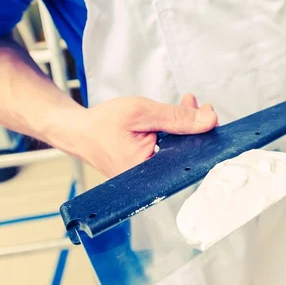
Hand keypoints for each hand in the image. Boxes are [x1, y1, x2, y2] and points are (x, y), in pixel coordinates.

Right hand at [66, 93, 217, 177]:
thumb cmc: (102, 123)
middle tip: (198, 105)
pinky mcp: (145, 168)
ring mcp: (148, 176)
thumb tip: (208, 120)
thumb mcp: (142, 113)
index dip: (203, 135)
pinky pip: (166, 151)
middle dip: (194, 126)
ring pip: (177, 150)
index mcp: (149, 172)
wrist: (76, 131)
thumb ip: (176, 117)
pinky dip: (172, 132)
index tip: (209, 114)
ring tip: (187, 104)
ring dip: (184, 126)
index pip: (189, 156)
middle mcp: (149, 180)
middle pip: (185, 153)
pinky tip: (173, 117)